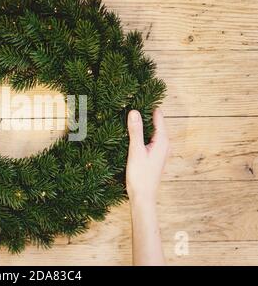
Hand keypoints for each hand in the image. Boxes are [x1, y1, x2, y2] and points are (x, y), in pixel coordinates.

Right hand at [126, 108, 167, 265]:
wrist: (143, 197)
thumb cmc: (140, 176)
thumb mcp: (135, 151)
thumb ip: (135, 130)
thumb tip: (134, 111)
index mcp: (162, 141)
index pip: (158, 116)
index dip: (149, 105)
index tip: (139, 94)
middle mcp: (163, 144)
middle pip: (155, 122)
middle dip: (145, 112)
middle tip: (131, 100)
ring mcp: (159, 150)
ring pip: (151, 131)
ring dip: (142, 123)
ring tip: (128, 113)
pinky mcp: (152, 155)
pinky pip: (148, 138)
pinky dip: (140, 133)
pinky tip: (130, 132)